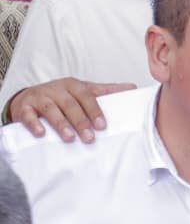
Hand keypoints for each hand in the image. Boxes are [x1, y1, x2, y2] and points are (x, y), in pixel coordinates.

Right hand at [6, 78, 135, 142]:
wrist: (28, 98)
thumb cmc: (61, 96)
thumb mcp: (82, 91)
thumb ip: (105, 91)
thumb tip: (132, 87)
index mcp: (73, 85)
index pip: (86, 96)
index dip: (94, 110)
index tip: (103, 126)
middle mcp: (56, 89)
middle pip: (70, 104)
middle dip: (81, 121)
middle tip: (90, 138)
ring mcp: (38, 97)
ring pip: (50, 109)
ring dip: (60, 124)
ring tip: (70, 138)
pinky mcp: (23, 107)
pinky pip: (28, 115)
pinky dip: (34, 124)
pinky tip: (41, 134)